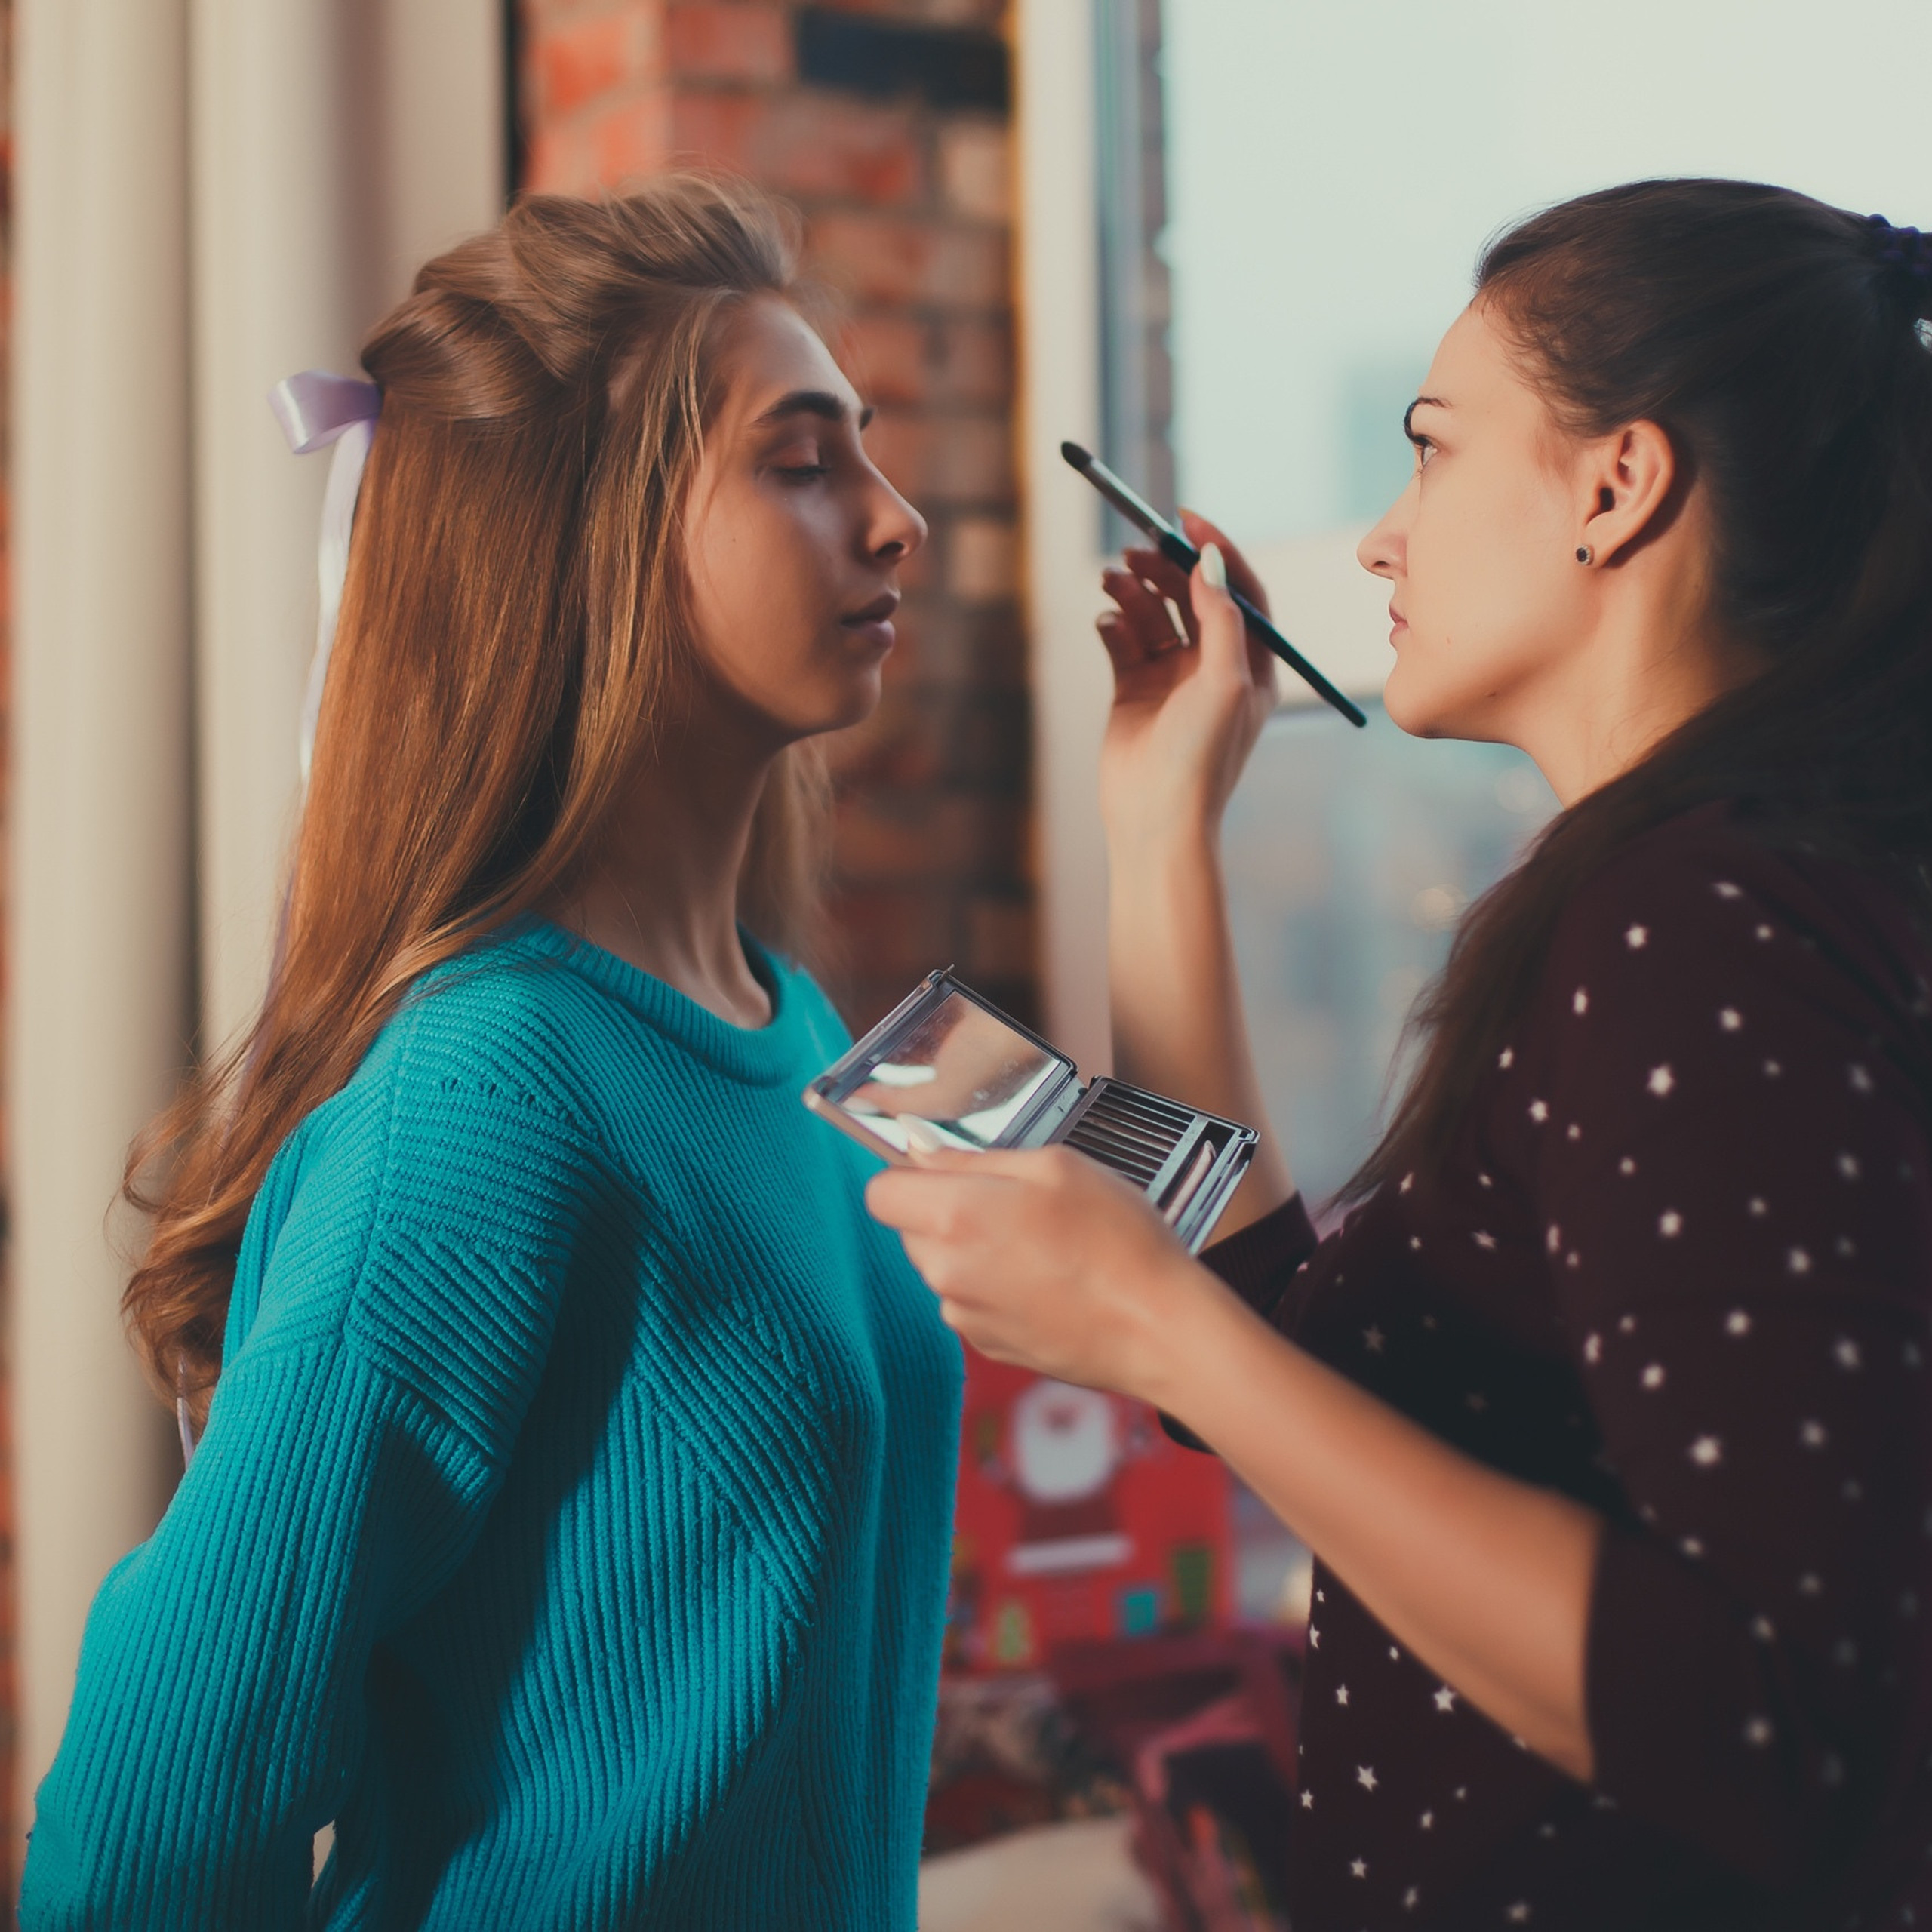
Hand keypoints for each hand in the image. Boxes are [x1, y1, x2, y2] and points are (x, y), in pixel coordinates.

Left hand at [865, 1143, 1224, 1403]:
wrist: (1159, 1329)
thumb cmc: (1118, 1239)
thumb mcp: (1055, 1166)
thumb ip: (973, 1158)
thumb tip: (919, 1149)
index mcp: (954, 1217)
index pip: (881, 1193)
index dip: (911, 1174)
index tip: (949, 1169)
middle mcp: (945, 1272)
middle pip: (913, 1230)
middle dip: (948, 1210)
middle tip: (1019, 1204)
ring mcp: (965, 1316)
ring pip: (945, 1266)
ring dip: (976, 1250)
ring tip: (1045, 1246)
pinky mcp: (989, 1348)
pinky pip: (973, 1302)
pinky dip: (998, 1288)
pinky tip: (1051, 1282)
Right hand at [1097, 513, 1278, 854]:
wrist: (1156, 820)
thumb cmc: (1202, 757)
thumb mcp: (1225, 680)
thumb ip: (1221, 617)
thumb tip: (1209, 560)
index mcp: (1250, 664)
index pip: (1239, 591)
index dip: (1216, 551)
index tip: (1185, 519)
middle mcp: (1212, 667)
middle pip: (1191, 595)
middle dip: (1166, 567)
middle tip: (1136, 546)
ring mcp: (1171, 678)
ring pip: (1153, 614)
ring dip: (1133, 591)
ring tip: (1111, 578)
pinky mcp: (1133, 691)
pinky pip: (1123, 641)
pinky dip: (1113, 624)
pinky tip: (1105, 622)